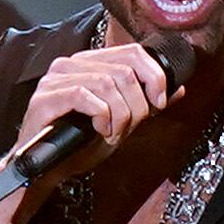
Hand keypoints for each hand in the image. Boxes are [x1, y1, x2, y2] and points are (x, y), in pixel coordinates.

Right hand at [0, 43, 177, 223]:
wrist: (47, 171)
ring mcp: (55, 79)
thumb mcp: (122, 122)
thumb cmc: (79, 145)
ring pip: (108, 83)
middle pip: (124, 70)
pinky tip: (99, 131)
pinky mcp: (45, 98)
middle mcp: (70, 64)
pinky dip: (101, 116)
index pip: (132, 52)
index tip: (160, 102)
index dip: (154, 75)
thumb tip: (178, 89)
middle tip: (129, 128)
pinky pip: (86, 96)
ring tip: (112, 134)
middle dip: (137, 105)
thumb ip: (145, 103)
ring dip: (120, 115)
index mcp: (89, 63)